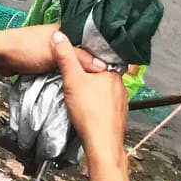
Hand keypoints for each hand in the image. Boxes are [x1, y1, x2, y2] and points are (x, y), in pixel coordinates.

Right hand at [51, 31, 127, 149]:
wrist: (101, 144)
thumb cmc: (89, 112)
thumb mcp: (72, 79)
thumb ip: (65, 56)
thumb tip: (59, 36)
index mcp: (112, 72)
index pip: (101, 56)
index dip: (87, 55)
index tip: (77, 54)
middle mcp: (120, 85)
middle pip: (102, 72)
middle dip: (90, 72)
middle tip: (76, 73)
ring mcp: (121, 101)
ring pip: (105, 88)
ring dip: (94, 88)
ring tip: (81, 90)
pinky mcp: (118, 115)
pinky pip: (106, 102)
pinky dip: (98, 102)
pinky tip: (88, 107)